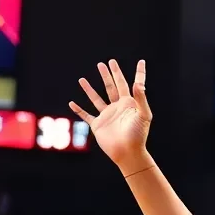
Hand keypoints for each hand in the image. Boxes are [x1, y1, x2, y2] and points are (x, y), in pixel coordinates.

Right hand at [70, 59, 151, 173]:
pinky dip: (78, 110)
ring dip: (89, 89)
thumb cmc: (138, 135)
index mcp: (129, 104)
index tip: (141, 61)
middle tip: (103, 63)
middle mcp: (118, 108)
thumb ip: (141, 98)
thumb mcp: (143, 115)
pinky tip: (71, 103)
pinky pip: (86, 115)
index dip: (138, 73)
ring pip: (96, 99)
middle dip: (108, 75)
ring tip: (82, 79)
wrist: (128, 152)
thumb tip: (138, 83)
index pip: (131, 84)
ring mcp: (107, 116)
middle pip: (112, 87)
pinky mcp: (98, 125)